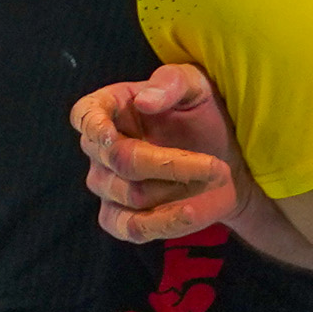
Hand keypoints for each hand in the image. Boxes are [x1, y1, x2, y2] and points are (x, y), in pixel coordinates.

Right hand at [71, 63, 251, 244]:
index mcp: (113, 108)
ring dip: (179, 186)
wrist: (227, 159)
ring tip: (213, 176)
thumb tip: (144, 101)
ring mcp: (107, 186)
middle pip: (118, 158)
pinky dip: (163, 221)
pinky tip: (190, 211)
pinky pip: (131, 228)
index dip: (92, 125)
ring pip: (132, 193)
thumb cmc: (204, 114)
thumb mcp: (198, 86)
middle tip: (215, 165)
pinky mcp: (121, 219)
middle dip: (170, 162)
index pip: (85, 114)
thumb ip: (172, 84)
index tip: (111, 134)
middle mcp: (102, 149)